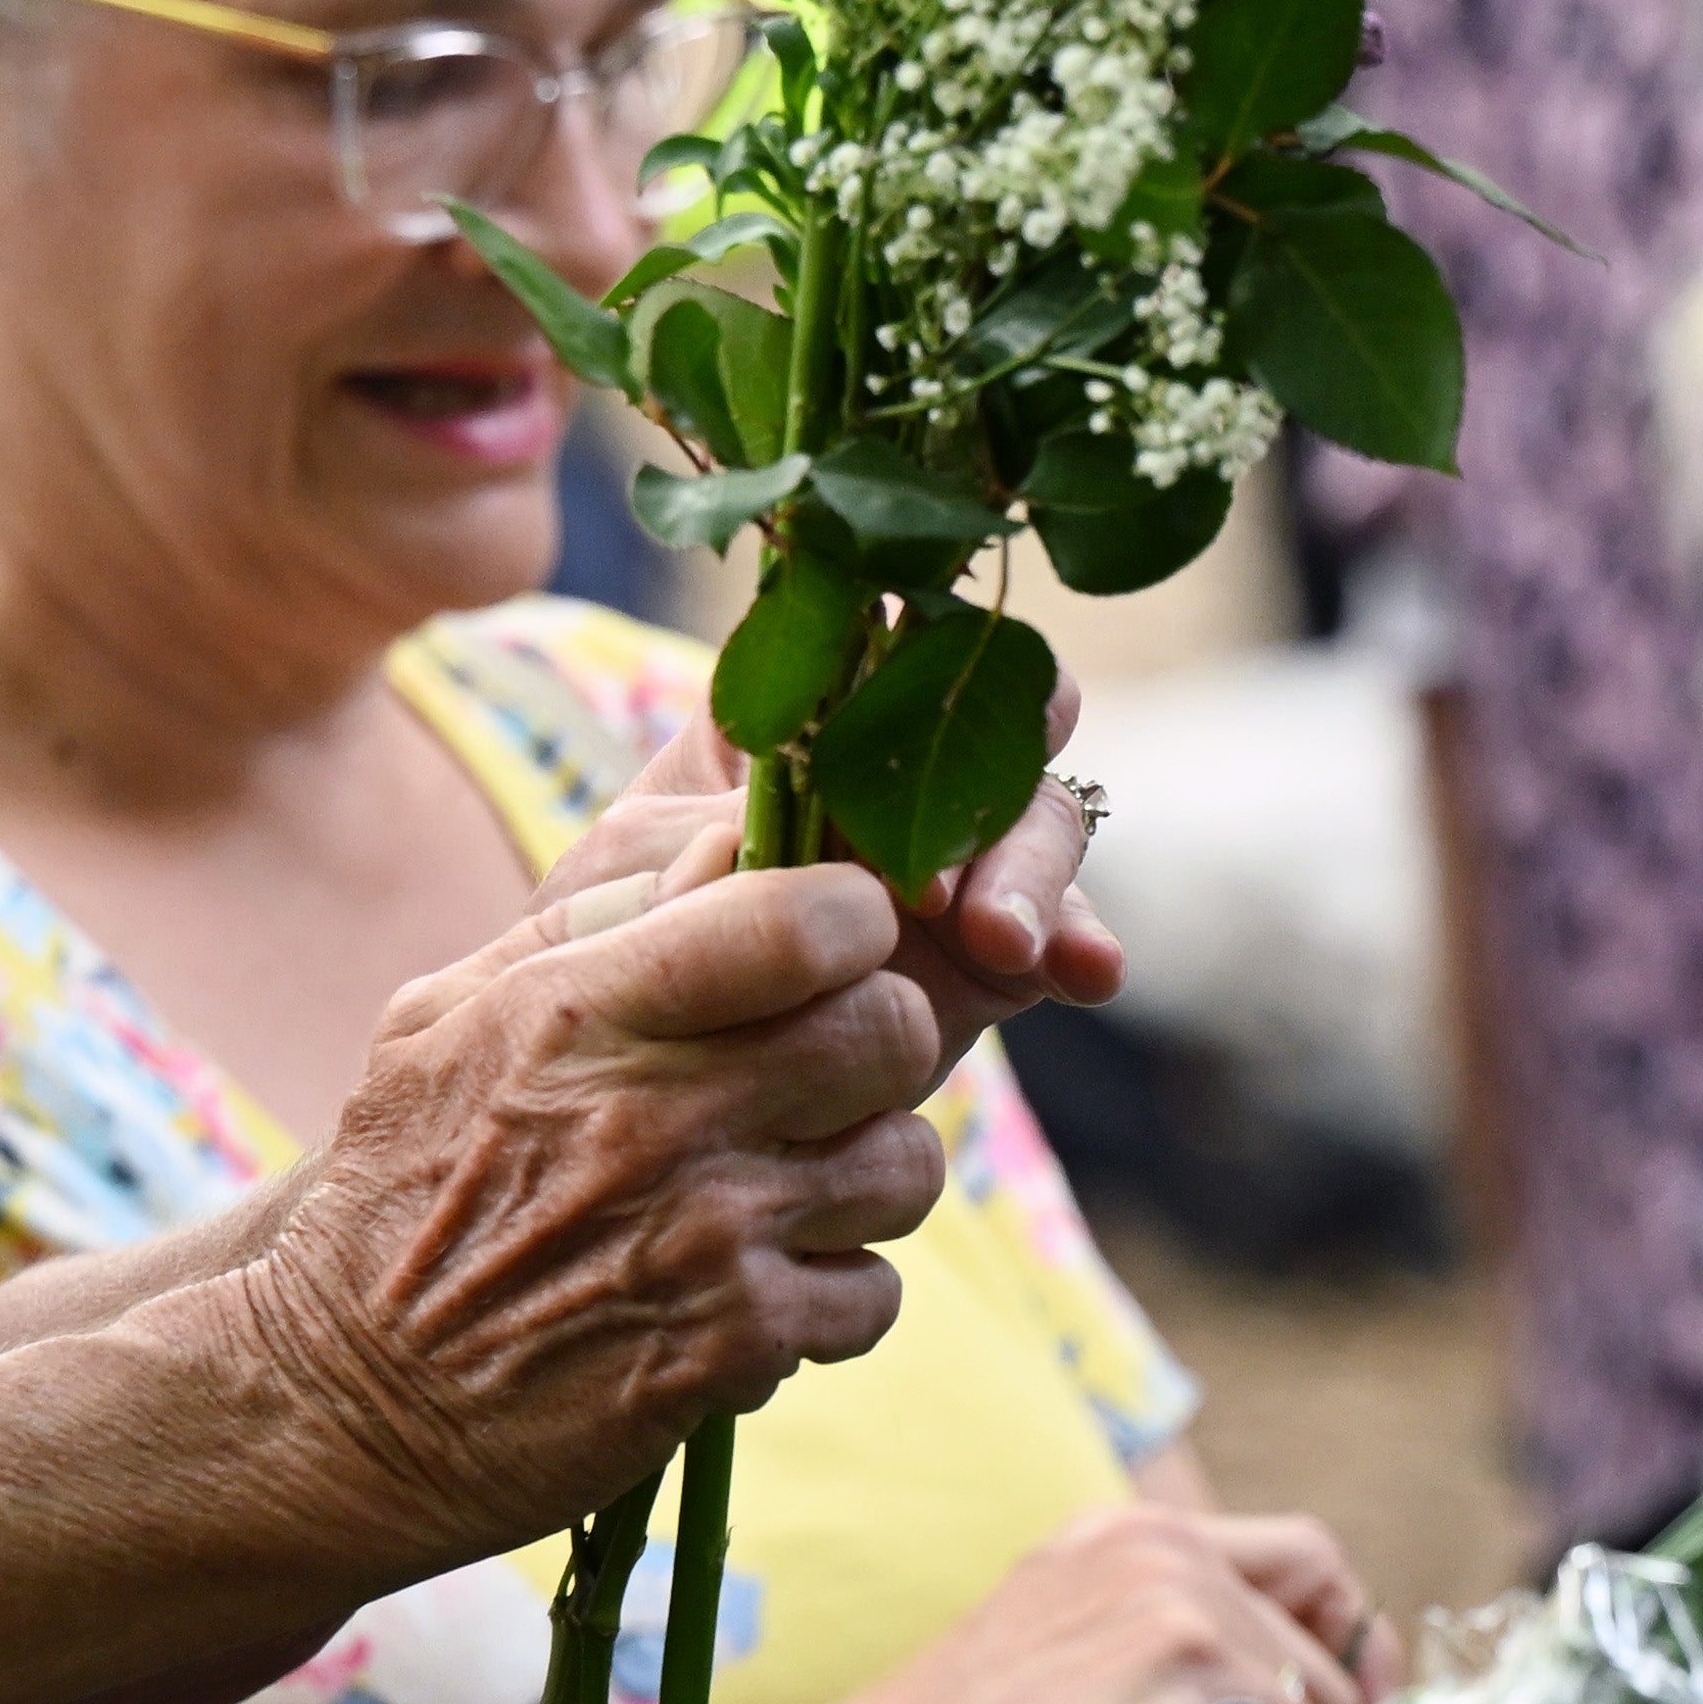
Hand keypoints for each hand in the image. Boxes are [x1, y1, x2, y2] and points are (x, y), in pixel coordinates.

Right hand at [237, 853, 973, 1566]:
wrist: (343, 1401)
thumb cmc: (398, 1192)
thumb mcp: (439, 1023)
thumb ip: (585, 929)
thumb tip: (725, 853)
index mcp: (585, 1011)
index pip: (808, 919)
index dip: (851, 923)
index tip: (830, 952)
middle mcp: (658, 1114)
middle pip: (890, 1031)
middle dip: (877, 1048)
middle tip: (825, 1080)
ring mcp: (706, 1235)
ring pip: (905, 1167)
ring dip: (863, 1183)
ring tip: (788, 1196)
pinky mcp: (733, 1347)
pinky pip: (872, 1295)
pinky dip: (831, 1301)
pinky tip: (757, 1295)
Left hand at [543, 715, 1135, 1080]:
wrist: (631, 1070)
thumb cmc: (614, 937)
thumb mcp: (637, 874)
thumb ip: (715, 840)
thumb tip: (784, 838)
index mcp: (811, 705)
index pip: (901, 633)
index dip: (935, 656)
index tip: (918, 705)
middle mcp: (899, 762)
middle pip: (995, 720)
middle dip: (990, 792)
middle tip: (943, 897)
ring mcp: (953, 853)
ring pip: (1037, 819)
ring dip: (1038, 874)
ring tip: (1007, 946)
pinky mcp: (989, 947)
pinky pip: (1055, 928)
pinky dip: (1078, 941)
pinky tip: (1088, 971)